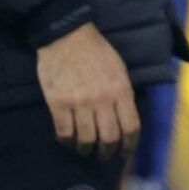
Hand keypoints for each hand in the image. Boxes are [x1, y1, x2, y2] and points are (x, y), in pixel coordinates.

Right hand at [35, 22, 140, 158]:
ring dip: (86, 148)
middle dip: (107, 151)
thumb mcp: (119, 68)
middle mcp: (102, 100)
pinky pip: (64, 132)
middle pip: (109, 137)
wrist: (66, 36)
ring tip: (84, 148)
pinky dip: (66, 140)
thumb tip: (125, 116)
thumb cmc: (96, 51)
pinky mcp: (58, 104)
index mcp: (121, 90)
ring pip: (86, 139)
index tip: (125, 151)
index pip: (131, 126)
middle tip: (103, 153)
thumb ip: (123, 93)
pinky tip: (67, 140)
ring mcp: (79, 103)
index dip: (129, 144)